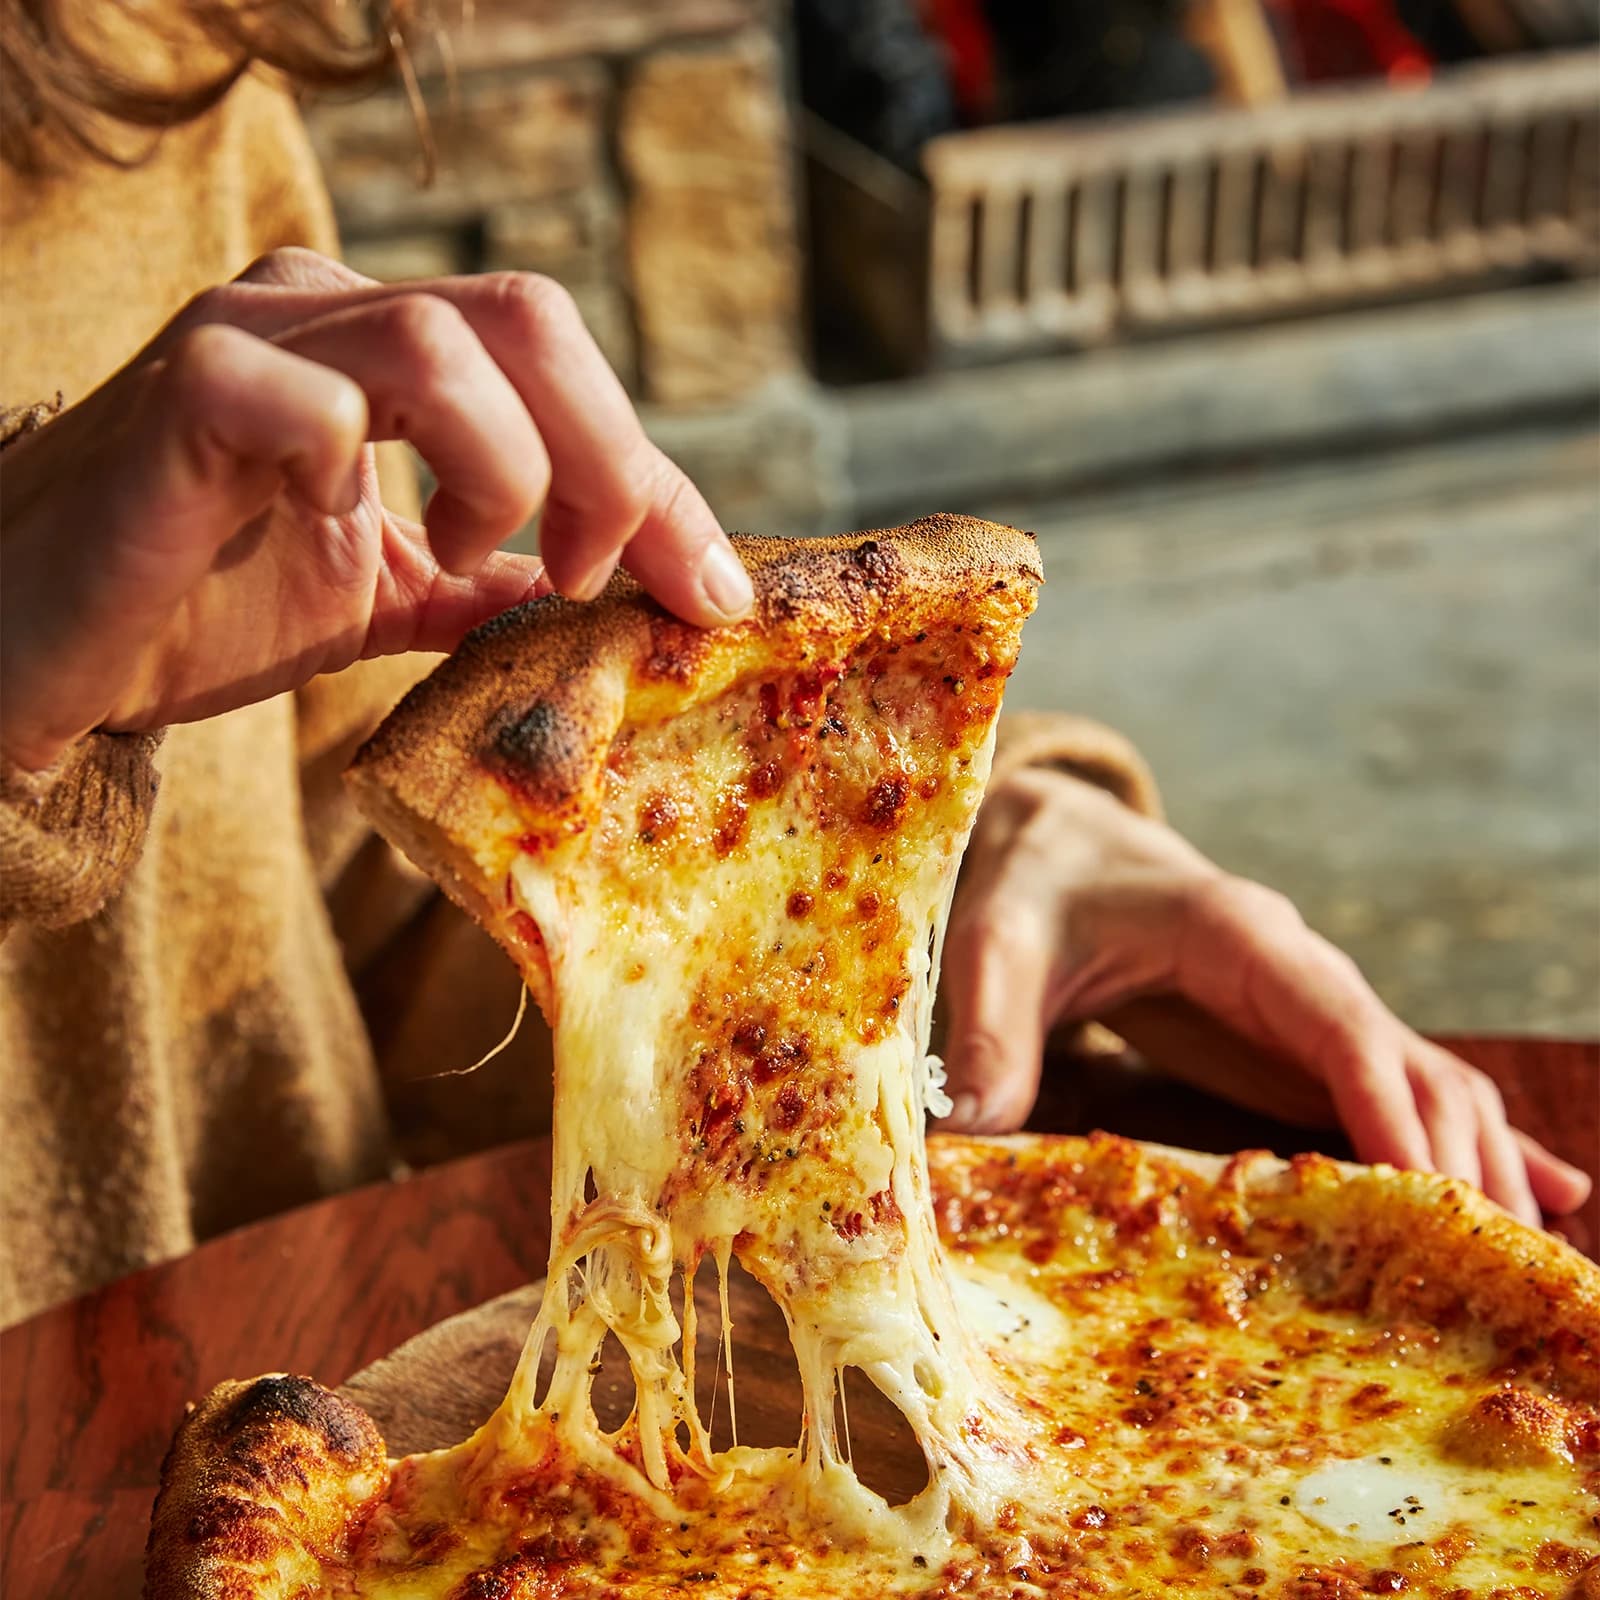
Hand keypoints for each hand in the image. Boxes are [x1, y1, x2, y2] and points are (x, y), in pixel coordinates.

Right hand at [0, 248, 752, 771]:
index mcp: (387, 349)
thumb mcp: (384, 595)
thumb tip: (618, 598)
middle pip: (532, 318)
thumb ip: (490, 580)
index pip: (564, 370)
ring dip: (505, 470)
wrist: (44, 652)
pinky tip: (341, 531)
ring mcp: (252, 341)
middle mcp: (326, 314)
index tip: (710, 592)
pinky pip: (308, 397)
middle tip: (604, 578)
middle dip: (613, 463)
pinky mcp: (185, 396)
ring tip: (470, 557)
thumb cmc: (200, 604)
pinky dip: (359, 472)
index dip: (658, 481)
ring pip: (442, 341)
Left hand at [939, 767, 1592, 1227]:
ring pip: (1423, 1078)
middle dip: (1458, 1154)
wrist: (1057, 842)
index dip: (1387, 1104)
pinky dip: (1461, 1136)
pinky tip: (1541, 1187)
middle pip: (1408, 1061)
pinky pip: (1396, 1086)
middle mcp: (1295, 967)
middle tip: (1497, 1259)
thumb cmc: (1033, 887)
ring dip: (1476, 1158)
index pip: (1335, 1022)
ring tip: (1526, 1253)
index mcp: (1235, 934)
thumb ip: (988, 1027)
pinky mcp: (1295, 1038)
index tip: (1430, 1190)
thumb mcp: (994, 945)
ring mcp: (1306, 1003)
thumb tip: (973, 1125)